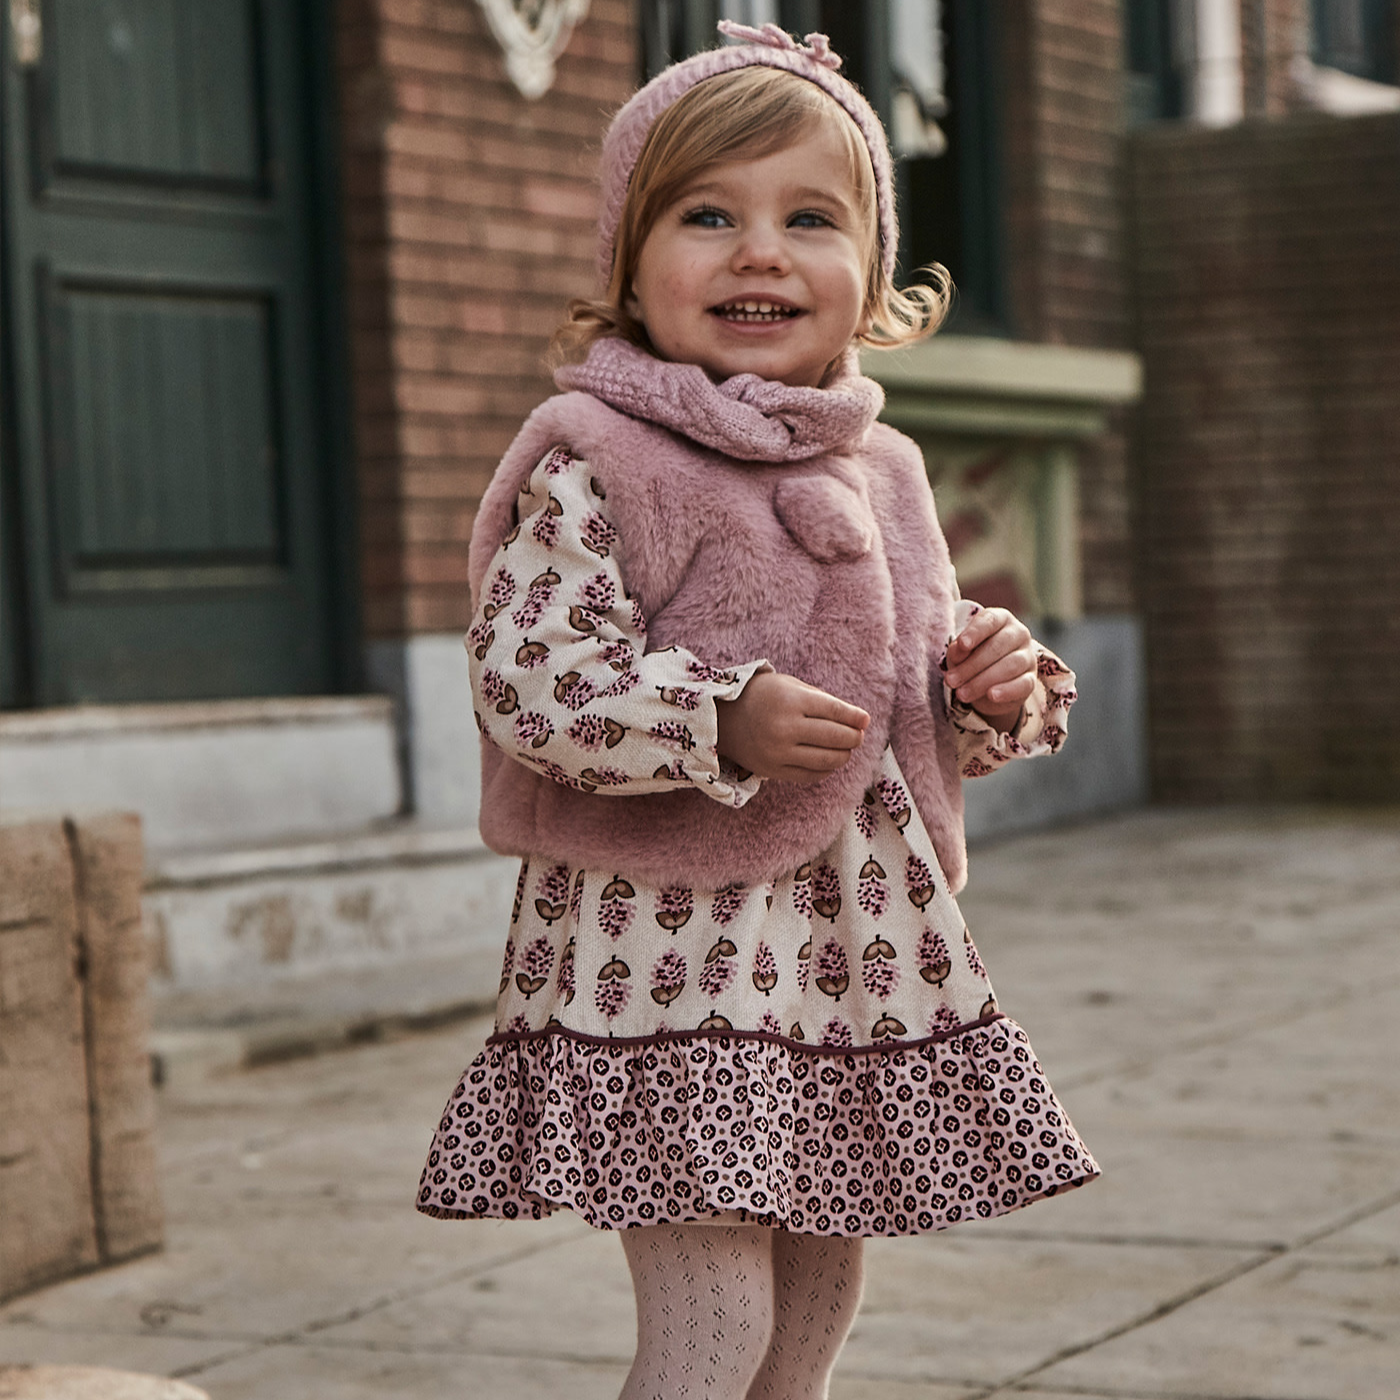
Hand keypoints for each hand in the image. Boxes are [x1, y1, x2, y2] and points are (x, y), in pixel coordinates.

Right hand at [716, 672, 869, 784]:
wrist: (723, 719)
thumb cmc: (762, 697)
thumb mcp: (789, 686)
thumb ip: (822, 700)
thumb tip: (858, 720)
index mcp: (790, 701)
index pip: (835, 711)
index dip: (855, 717)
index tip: (865, 720)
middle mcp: (784, 727)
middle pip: (835, 737)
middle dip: (853, 737)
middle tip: (858, 735)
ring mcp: (778, 752)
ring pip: (827, 760)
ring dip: (844, 755)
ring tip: (846, 749)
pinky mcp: (773, 771)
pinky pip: (811, 775)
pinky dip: (826, 769)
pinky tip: (828, 761)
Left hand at [944, 607, 1034, 731]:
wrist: (987, 687)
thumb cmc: (971, 659)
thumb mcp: (960, 652)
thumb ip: (958, 649)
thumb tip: (958, 650)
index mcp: (1001, 619)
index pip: (990, 620)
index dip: (975, 632)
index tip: (962, 644)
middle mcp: (1018, 634)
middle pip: (997, 646)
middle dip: (971, 665)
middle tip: (951, 680)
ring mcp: (1027, 657)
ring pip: (1009, 665)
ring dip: (982, 681)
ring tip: (962, 693)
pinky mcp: (1031, 680)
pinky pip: (1023, 684)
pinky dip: (1007, 690)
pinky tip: (991, 695)